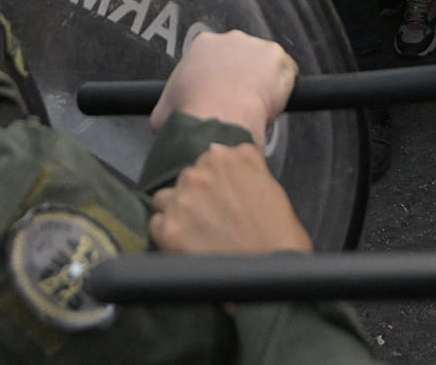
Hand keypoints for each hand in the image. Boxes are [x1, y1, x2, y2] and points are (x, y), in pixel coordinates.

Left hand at [149, 143, 311, 255]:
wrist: (271, 276)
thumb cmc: (280, 237)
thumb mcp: (271, 187)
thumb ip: (246, 169)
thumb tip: (224, 163)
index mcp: (229, 159)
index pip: (211, 158)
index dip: (217, 181)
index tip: (224, 197)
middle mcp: (200, 173)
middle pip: (187, 177)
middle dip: (197, 194)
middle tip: (213, 218)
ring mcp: (182, 201)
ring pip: (165, 198)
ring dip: (177, 210)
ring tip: (195, 232)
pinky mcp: (169, 230)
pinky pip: (155, 224)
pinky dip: (167, 233)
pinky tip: (185, 245)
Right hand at [151, 30, 296, 146]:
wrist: (216, 123)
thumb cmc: (190, 116)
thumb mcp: (163, 112)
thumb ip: (168, 108)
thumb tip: (164, 121)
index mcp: (202, 45)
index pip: (216, 57)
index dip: (220, 79)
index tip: (222, 94)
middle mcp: (230, 39)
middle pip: (242, 57)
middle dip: (243, 77)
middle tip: (240, 102)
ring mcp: (256, 46)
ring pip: (265, 64)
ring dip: (263, 82)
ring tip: (256, 107)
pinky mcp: (278, 57)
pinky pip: (287, 72)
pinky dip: (284, 88)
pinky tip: (272, 105)